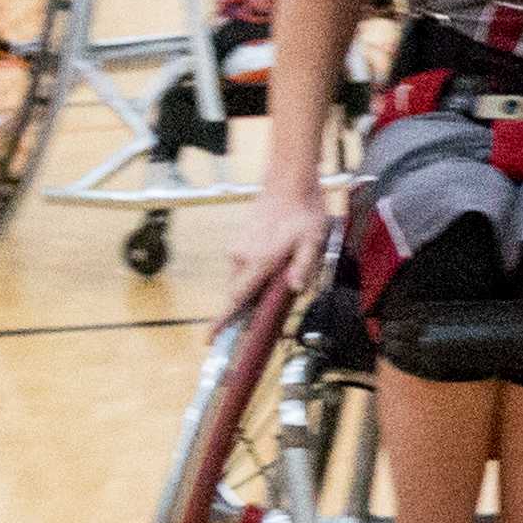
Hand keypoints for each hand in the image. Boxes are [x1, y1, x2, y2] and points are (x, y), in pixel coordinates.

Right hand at [232, 185, 336, 309]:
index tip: (209, 339)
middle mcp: (241, 257)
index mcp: (259, 261)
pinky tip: (276, 260)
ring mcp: (237, 248)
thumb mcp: (313, 242)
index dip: (223, 321)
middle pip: (240, 293)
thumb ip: (303, 267)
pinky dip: (255, 272)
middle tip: (273, 301)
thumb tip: (296, 290)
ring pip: (242, 279)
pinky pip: (243, 266)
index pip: (237, 299)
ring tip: (283, 271)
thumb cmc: (303, 213)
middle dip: (251, 304)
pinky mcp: (238, 241)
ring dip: (256, 285)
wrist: (288, 183)